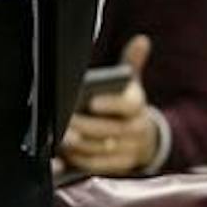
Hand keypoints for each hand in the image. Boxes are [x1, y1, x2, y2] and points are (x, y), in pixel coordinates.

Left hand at [60, 35, 160, 175]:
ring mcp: (128, 150)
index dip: (111, 104)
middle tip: (64, 122)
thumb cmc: (129, 107)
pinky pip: (97, 166)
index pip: (128, 105)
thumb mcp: (132, 84)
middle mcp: (136, 129)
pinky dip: (79, 160)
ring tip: (60, 137)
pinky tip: (64, 154)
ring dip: (80, 145)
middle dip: (85, 126)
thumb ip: (132, 63)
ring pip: (102, 149)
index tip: (92, 102)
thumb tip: (142, 40)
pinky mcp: (117, 166)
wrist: (146, 139)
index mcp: (138, 106)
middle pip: (110, 130)